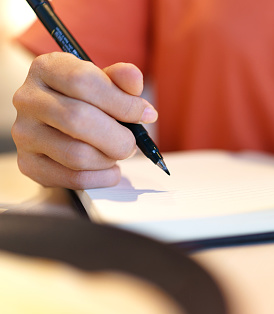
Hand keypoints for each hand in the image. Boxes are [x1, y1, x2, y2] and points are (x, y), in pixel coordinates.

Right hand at [11, 52, 157, 188]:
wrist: (63, 127)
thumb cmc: (88, 101)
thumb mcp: (105, 83)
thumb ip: (122, 79)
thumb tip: (135, 81)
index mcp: (47, 69)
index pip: (83, 81)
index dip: (122, 102)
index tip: (144, 113)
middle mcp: (28, 99)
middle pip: (78, 119)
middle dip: (118, 136)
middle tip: (131, 142)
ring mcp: (25, 133)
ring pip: (77, 154)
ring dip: (109, 158)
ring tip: (115, 152)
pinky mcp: (29, 164)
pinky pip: (74, 178)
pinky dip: (102, 177)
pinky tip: (107, 168)